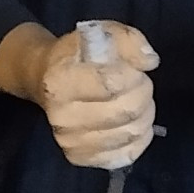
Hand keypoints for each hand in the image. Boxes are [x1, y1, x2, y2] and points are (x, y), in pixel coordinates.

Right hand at [0, 20, 157, 168]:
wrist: (44, 81)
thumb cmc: (77, 56)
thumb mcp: (101, 34)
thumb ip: (128, 40)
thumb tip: (149, 61)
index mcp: (60, 80)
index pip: (113, 83)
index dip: (133, 74)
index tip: (133, 68)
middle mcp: (61, 115)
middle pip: (127, 110)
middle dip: (142, 92)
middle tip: (137, 83)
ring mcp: (69, 141)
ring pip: (132, 132)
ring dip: (144, 114)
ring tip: (132, 100)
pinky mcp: (80, 158)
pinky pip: (127, 153)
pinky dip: (139, 136)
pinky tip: (129, 122)